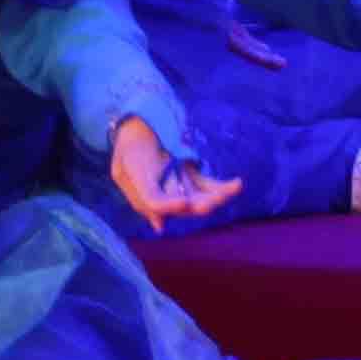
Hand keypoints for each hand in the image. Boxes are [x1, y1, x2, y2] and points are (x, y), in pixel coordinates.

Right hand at [108, 125, 244, 227]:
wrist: (136, 132)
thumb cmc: (128, 151)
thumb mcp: (124, 168)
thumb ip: (140, 193)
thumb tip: (160, 227)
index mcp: (144, 197)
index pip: (157, 204)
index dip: (171, 206)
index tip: (184, 202)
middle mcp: (167, 198)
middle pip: (186, 206)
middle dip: (203, 204)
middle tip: (214, 200)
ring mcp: (182, 189)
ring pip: (203, 199)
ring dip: (218, 196)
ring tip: (232, 188)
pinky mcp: (194, 179)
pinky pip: (211, 186)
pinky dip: (225, 187)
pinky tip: (237, 183)